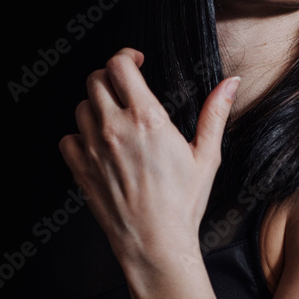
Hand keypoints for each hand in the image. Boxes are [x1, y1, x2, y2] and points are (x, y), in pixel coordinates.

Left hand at [58, 47, 240, 269]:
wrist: (155, 242)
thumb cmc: (183, 203)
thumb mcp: (206, 155)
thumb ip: (215, 113)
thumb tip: (230, 83)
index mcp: (147, 119)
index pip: (119, 66)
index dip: (126, 56)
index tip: (136, 62)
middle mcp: (115, 128)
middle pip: (96, 80)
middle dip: (111, 78)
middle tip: (125, 89)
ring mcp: (93, 148)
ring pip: (81, 107)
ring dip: (96, 106)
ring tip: (115, 119)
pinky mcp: (80, 169)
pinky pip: (68, 138)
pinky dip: (80, 137)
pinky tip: (99, 145)